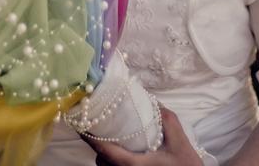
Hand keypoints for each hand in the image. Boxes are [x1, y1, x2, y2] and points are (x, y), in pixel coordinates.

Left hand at [81, 107, 203, 165]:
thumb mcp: (179, 141)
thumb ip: (165, 118)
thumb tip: (151, 99)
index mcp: (134, 165)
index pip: (104, 150)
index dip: (89, 137)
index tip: (80, 123)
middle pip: (101, 161)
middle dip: (97, 144)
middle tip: (96, 125)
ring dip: (105, 154)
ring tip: (109, 136)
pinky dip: (112, 161)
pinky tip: (121, 150)